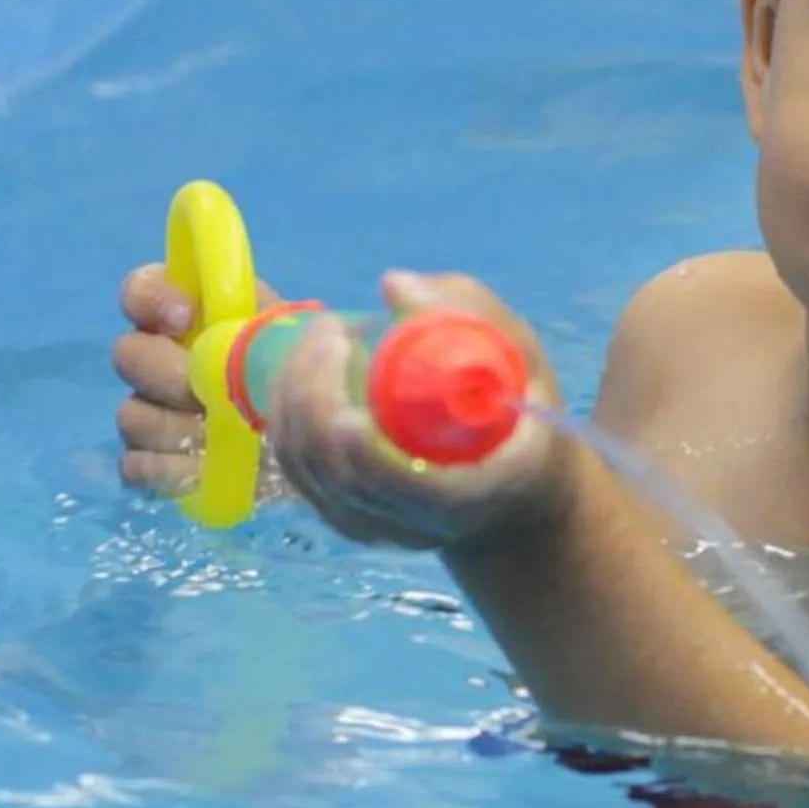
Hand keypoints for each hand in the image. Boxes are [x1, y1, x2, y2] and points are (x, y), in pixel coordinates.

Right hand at [111, 261, 282, 494]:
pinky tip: (204, 469)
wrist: (311, 444)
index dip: (152, 299)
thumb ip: (268, 324)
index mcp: (190, 318)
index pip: (140, 290)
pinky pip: (135, 466)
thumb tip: (255, 330)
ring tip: (221, 438)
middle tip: (211, 393)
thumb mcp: (296, 342)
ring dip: (175, 428)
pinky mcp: (153, 464)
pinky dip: (168, 471)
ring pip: (130, 414)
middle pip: (128, 354)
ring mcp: (150, 413)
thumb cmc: (299, 379)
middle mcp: (159, 360)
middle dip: (169, 375)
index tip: (184, 318)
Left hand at [267, 270, 567, 551]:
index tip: (355, 390)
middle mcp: (410, 522)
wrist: (513, 495)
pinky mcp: (340, 512)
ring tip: (324, 336)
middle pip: (337, 470)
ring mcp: (370, 523)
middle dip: (315, 392)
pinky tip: (304, 366)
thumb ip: (472, 314)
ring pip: (305, 465)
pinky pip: (295, 464)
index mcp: (468, 494)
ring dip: (295, 391)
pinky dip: (286, 410)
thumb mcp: (522, 360)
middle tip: (335, 330)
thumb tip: (393, 285)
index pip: (404, 485)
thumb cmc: (522, 418)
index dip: (367, 447)